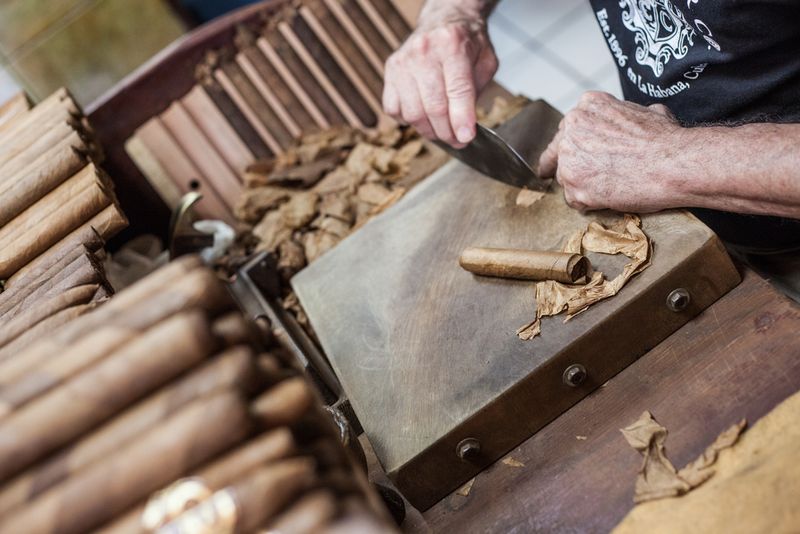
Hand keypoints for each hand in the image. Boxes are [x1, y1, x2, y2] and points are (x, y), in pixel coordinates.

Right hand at [383, 15, 497, 147]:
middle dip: (447, 132)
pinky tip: (422, 114)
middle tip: (458, 141)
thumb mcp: (485, 61)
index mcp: (453, 44)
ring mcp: (403, 62)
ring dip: (429, 131)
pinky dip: (408, 120)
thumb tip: (464, 128)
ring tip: (441, 130)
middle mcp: (424, 51)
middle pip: (434, 107)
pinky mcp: (390, 71)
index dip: (462, 119)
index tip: (466, 138)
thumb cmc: (466, 43)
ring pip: (412, 113)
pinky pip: (393, 109)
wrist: (443, 20)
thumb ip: (477, 92)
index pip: (457, 90)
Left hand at [539, 91, 686, 212]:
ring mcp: (570, 160)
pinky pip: (574, 200)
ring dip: (582, 185)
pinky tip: (608, 198)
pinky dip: (588, 203)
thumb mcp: (647, 111)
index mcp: (586, 107)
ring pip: (565, 178)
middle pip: (560, 153)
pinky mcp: (574, 189)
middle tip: (583, 176)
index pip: (567, 128)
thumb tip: (639, 118)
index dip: (572, 143)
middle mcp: (571, 130)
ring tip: (610, 186)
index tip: (565, 153)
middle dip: (572, 164)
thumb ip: (625, 115)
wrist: (673, 164)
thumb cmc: (666, 139)